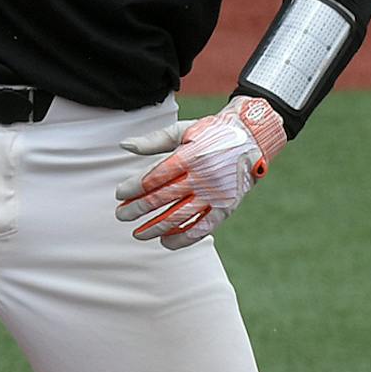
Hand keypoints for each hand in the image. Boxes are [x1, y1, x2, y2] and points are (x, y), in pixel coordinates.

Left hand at [114, 95, 286, 249]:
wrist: (251, 140)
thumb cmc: (210, 133)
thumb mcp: (182, 130)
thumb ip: (153, 140)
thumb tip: (124, 145)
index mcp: (190, 156)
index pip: (156, 176)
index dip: (135, 187)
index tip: (119, 194)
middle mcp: (203, 177)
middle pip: (164, 197)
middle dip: (139, 208)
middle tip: (120, 216)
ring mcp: (215, 194)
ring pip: (181, 215)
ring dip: (156, 227)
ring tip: (138, 233)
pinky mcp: (226, 208)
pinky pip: (203, 227)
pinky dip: (184, 237)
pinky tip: (166, 242)